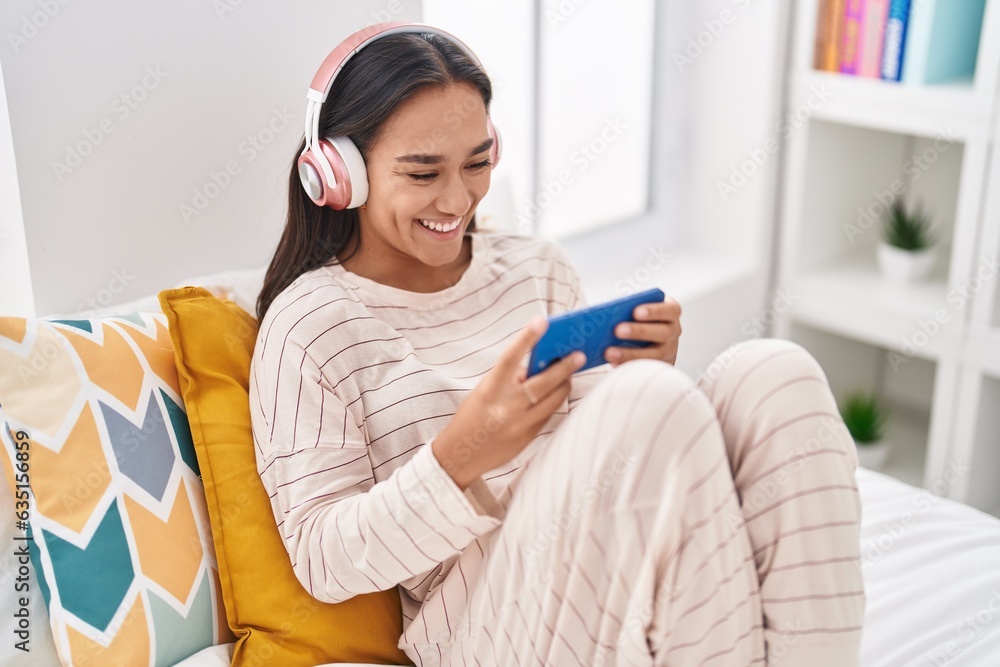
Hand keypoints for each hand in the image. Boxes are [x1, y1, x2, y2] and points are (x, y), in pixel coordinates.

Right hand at [432, 316, 585, 489]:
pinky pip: (548, 414)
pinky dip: (555, 401)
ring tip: (570, 373)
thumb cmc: (473, 415)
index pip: (510, 358)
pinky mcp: (528, 437)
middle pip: (543, 382)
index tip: (542, 321)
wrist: (461, 454)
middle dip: (564, 367)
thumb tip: (538, 364)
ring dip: (564, 384)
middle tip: (579, 355)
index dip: (526, 338)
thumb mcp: (485, 391)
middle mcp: (506, 406)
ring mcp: (519, 424)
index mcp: (490, 389)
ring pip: (553, 400)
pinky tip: (559, 392)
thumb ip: (509, 378)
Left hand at [604, 297, 681, 365]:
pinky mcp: (659, 364)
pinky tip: (612, 362)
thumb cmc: (642, 317)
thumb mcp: (642, 309)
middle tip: (617, 330)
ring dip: (630, 353)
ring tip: (610, 352)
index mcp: (671, 312)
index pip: (670, 310)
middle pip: (662, 333)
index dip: (654, 311)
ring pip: (654, 354)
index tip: (635, 312)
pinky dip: (628, 364)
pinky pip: (645, 367)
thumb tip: (610, 312)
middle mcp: (673, 331)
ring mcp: (668, 350)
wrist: (652, 338)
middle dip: (639, 331)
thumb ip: (631, 308)